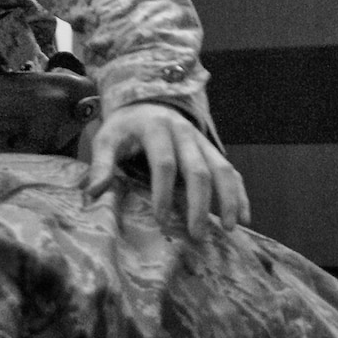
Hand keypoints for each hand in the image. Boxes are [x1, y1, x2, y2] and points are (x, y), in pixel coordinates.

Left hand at [87, 102, 248, 233]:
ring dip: (228, 198)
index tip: (161, 221)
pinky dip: (240, 193)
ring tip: (229, 228)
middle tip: (196, 234)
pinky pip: (231, 170)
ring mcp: (202, 141)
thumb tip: (93, 192)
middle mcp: (184, 132)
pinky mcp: (212, 150)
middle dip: (199, 203)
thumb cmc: (124, 128)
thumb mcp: (107, 139)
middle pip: (198, 169)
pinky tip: (244, 217)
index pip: (164, 162)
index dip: (163, 192)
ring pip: (221, 168)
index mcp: (156, 128)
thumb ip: (101, 163)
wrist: (145, 103)